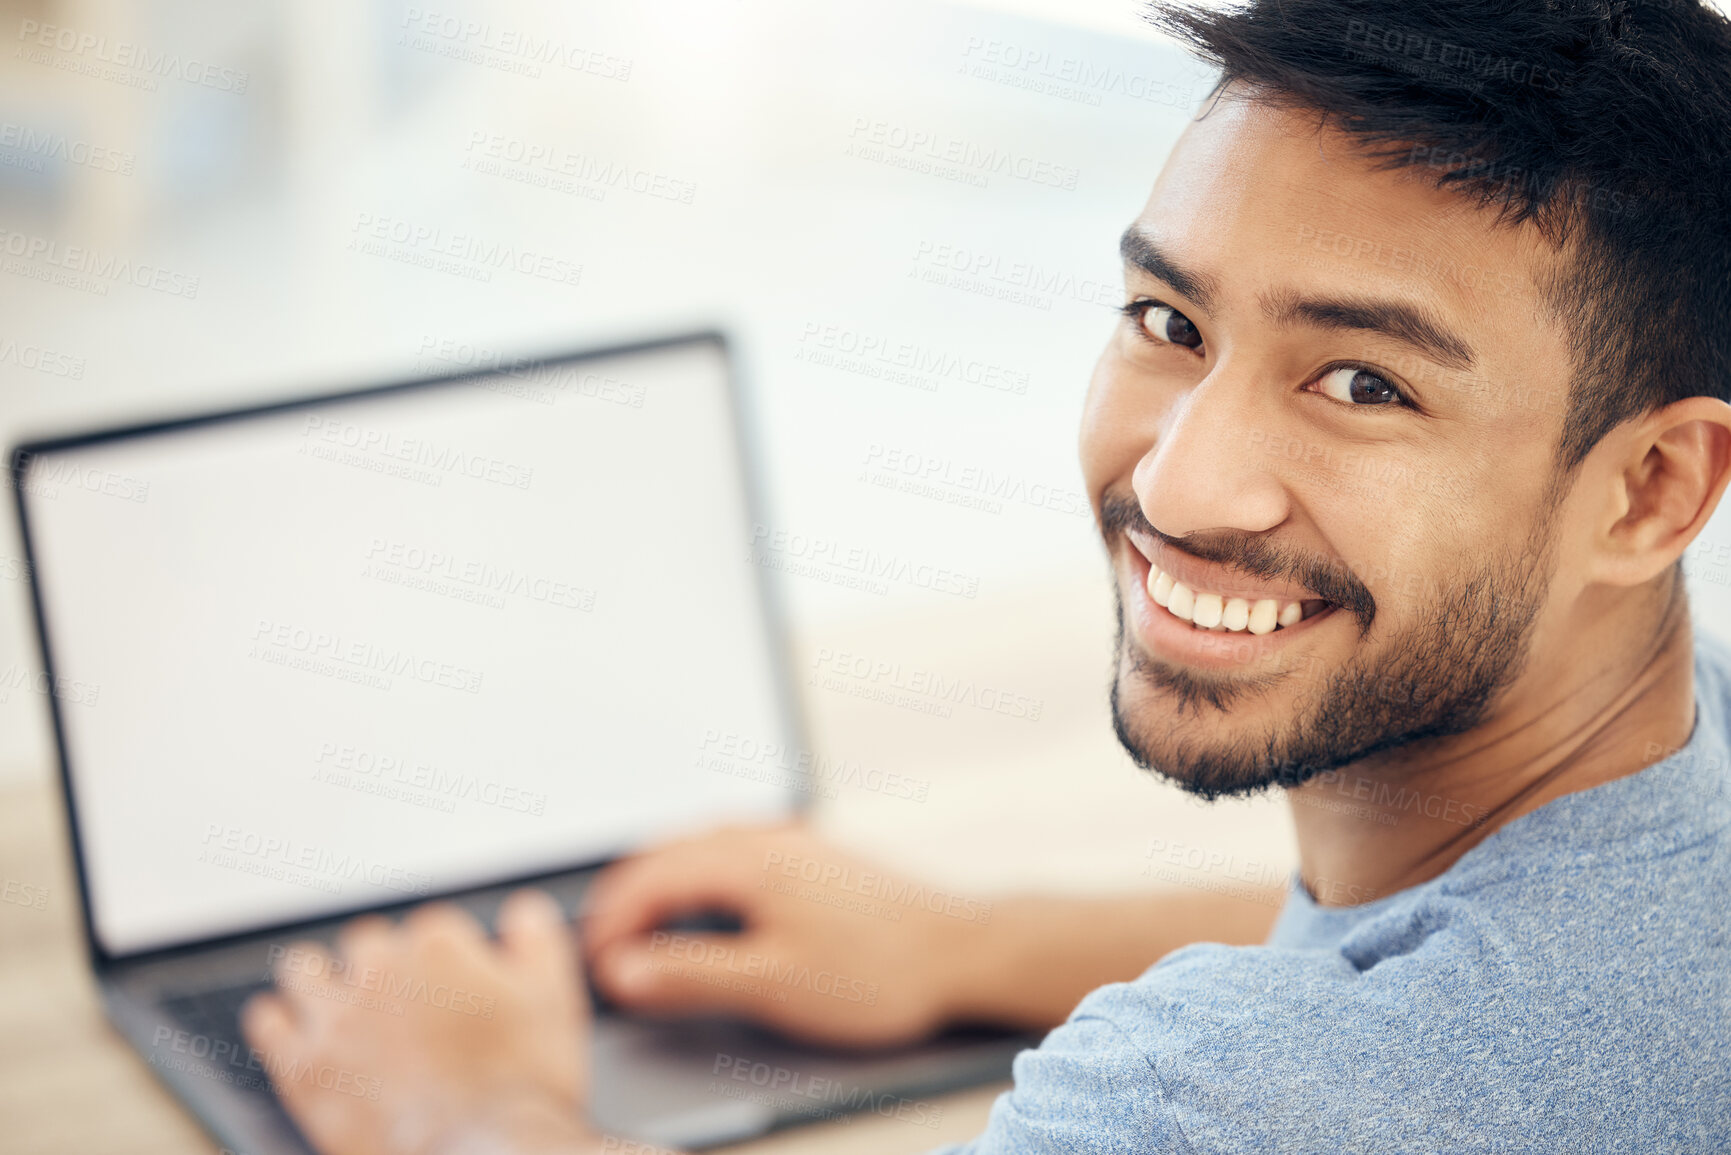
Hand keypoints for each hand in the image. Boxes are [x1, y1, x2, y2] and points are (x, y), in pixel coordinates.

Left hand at [241, 889, 598, 1154]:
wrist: (485, 1152)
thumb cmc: (522, 1084)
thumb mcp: (556, 999)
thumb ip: (537, 941)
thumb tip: (522, 913)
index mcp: (439, 945)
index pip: (431, 927)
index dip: (445, 959)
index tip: (451, 986)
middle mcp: (379, 969)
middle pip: (365, 942)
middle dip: (381, 965)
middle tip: (399, 1001)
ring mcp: (335, 1017)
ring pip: (305, 967)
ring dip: (319, 979)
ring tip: (333, 999)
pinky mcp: (303, 1067)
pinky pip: (267, 1021)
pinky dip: (278, 1020)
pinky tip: (290, 1027)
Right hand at [582, 823, 989, 1048]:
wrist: (962, 949)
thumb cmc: (877, 970)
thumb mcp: (773, 983)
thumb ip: (692, 974)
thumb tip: (625, 970)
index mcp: (749, 862)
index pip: (653, 878)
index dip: (613, 920)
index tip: (593, 961)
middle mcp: (768, 838)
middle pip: (672, 851)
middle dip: (629, 894)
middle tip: (602, 939)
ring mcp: (795, 841)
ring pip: (705, 842)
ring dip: (664, 875)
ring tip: (641, 915)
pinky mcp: (816, 855)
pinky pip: (738, 845)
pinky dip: (702, 867)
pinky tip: (710, 891)